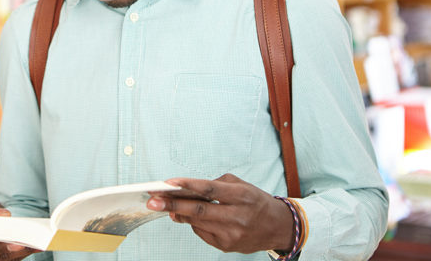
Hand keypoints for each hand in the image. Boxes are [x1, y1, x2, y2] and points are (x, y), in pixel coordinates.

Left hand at [146, 174, 294, 253]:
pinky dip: (193, 223)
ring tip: (163, 205)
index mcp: (242, 196)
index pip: (210, 190)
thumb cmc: (255, 201)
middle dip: (173, 205)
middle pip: (199, 210)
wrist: (277, 227)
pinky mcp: (227, 246)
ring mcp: (232, 234)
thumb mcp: (240, 185)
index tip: (168, 183)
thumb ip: (214, 186)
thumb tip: (185, 192)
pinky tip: (187, 216)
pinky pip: (202, 233)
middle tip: (152, 201)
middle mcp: (237, 216)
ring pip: (197, 222)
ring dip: (178, 213)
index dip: (187, 186)